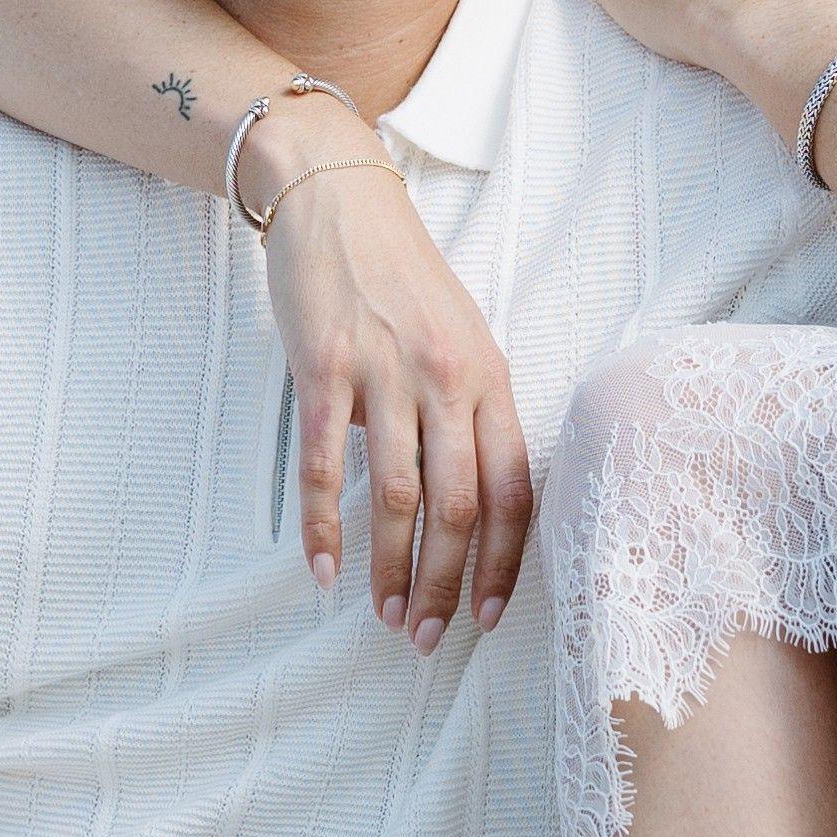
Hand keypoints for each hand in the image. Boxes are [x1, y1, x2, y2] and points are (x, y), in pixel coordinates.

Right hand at [261, 151, 535, 632]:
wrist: (338, 199)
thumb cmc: (401, 276)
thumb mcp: (459, 337)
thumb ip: (469, 410)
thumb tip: (466, 495)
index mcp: (490, 377)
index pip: (513, 489)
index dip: (503, 562)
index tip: (486, 615)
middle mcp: (447, 379)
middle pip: (460, 507)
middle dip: (446, 584)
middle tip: (427, 637)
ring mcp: (385, 374)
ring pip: (399, 497)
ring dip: (392, 569)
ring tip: (386, 617)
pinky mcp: (325, 369)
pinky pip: (325, 466)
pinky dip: (323, 526)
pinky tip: (322, 568)